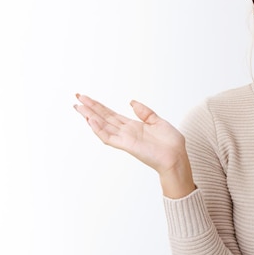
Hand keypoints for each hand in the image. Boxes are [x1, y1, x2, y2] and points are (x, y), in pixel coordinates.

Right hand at [73, 94, 188, 176]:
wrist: (177, 157)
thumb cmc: (170, 143)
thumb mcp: (157, 121)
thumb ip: (144, 112)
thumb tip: (131, 102)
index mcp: (132, 126)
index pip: (111, 114)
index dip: (99, 106)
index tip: (86, 98)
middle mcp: (126, 132)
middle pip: (103, 118)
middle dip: (90, 108)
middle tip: (77, 97)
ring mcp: (125, 139)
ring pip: (102, 126)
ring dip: (90, 117)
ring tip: (79, 107)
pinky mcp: (127, 145)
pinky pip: (109, 137)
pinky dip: (99, 129)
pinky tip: (91, 120)